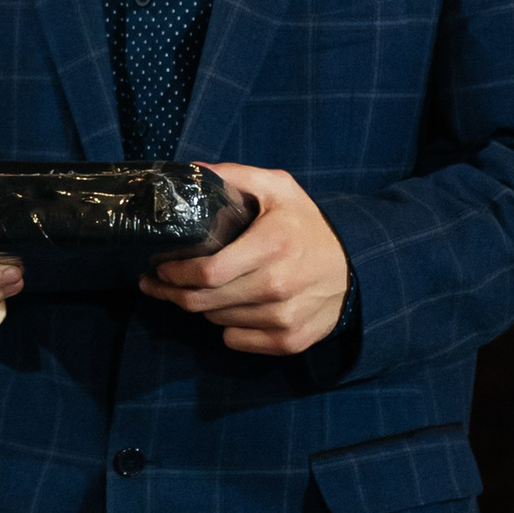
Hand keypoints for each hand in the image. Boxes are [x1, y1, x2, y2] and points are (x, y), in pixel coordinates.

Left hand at [138, 162, 350, 354]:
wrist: (357, 266)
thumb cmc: (308, 225)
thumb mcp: (278, 188)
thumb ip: (234, 176)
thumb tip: (189, 171)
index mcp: (272, 245)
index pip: (208, 272)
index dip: (175, 273)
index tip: (159, 267)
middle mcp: (278, 286)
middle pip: (205, 302)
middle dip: (172, 293)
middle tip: (156, 283)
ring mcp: (285, 318)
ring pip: (218, 320)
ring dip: (202, 307)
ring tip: (199, 290)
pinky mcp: (290, 341)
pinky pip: (237, 340)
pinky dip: (227, 326)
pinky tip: (232, 307)